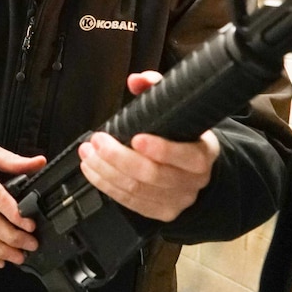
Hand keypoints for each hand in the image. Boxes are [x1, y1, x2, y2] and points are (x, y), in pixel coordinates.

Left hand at [78, 71, 220, 221]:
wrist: (192, 169)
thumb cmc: (180, 136)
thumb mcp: (174, 110)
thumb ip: (156, 89)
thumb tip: (137, 80)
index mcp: (203, 152)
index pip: (187, 156)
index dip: (161, 149)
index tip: (136, 137)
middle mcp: (194, 180)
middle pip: (153, 174)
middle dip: (119, 156)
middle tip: (98, 140)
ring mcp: (177, 199)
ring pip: (137, 189)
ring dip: (105, 170)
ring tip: (87, 152)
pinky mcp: (160, 212)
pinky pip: (129, 201)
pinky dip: (105, 185)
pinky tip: (91, 169)